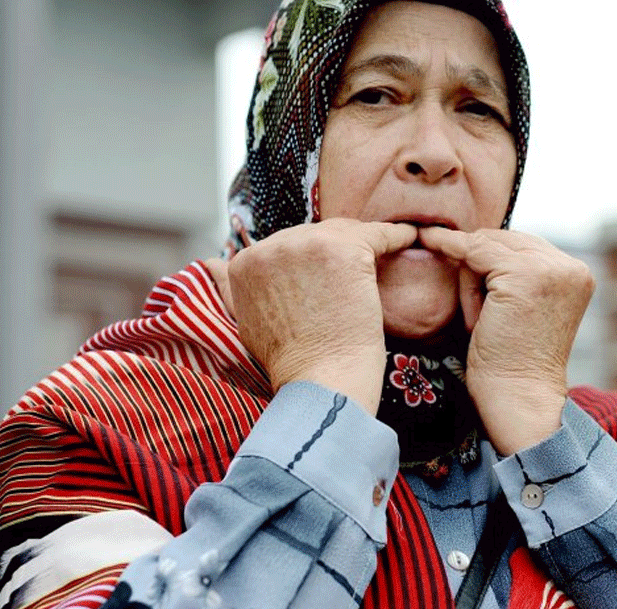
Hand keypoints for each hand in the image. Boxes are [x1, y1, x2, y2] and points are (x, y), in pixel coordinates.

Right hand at [218, 219, 416, 414]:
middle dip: (335, 252)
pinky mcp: (345, 250)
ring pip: (345, 231)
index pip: (286, 246)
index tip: (326, 282)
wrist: (322, 384)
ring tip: (383, 257)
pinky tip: (408, 242)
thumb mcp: (244, 321)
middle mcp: (270, 248)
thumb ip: (227, 288)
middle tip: (355, 276)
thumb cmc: (292, 363)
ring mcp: (308, 245)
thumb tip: (209, 264)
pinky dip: (395, 238)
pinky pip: (379, 234)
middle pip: (315, 234)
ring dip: (363, 245)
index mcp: (244, 264)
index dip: (310, 262)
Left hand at [417, 227, 593, 453]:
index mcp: (577, 274)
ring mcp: (550, 268)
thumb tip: (478, 240)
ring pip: (487, 245)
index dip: (489, 256)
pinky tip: (460, 299)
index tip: (451, 244)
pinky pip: (474, 254)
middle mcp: (571, 267)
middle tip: (476, 317)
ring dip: (470, 279)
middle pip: (505, 239)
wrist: (518, 398)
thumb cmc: (512, 361)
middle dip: (478, 266)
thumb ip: (519, 274)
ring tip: (479, 323)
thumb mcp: (525, 307)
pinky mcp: (524, 275)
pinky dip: (460, 275)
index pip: (523, 245)